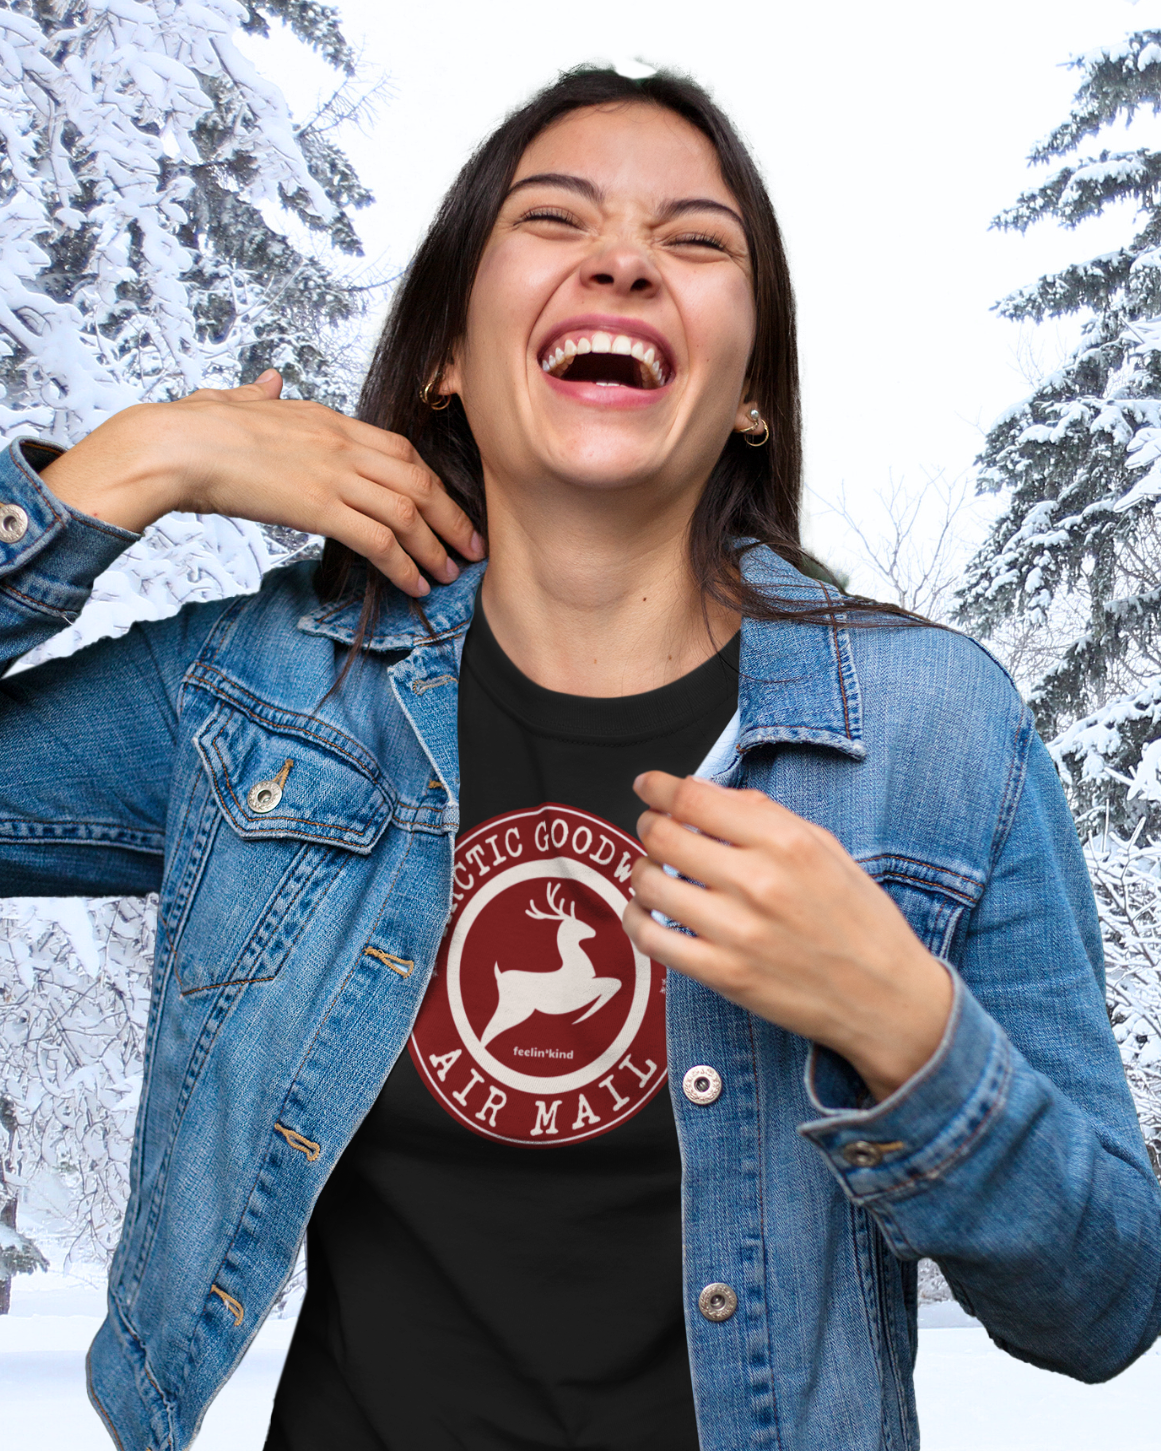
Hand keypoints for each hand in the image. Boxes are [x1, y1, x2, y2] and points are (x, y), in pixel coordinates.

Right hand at [39, 371, 483, 596]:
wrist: (175, 446)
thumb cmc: (197, 430)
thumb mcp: (238, 402)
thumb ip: (261, 395)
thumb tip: (268, 382)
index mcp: (329, 420)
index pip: (402, 450)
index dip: (433, 482)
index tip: (448, 507)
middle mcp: (342, 444)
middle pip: (418, 480)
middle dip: (451, 517)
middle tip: (470, 546)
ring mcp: (334, 474)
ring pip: (408, 512)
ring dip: (435, 547)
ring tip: (448, 574)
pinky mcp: (320, 506)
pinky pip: (380, 539)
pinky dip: (403, 566)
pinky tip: (414, 585)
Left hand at [622, 773, 953, 1101]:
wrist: (886, 998)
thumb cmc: (860, 920)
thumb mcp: (826, 847)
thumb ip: (765, 815)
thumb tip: (706, 792)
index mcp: (786, 841)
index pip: (694, 798)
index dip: (659, 787)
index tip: (648, 786)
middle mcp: (758, 882)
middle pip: (664, 836)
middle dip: (649, 825)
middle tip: (652, 828)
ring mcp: (737, 931)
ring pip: (650, 884)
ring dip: (642, 871)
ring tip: (654, 873)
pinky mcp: (723, 975)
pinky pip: (652, 939)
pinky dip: (637, 920)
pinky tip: (646, 913)